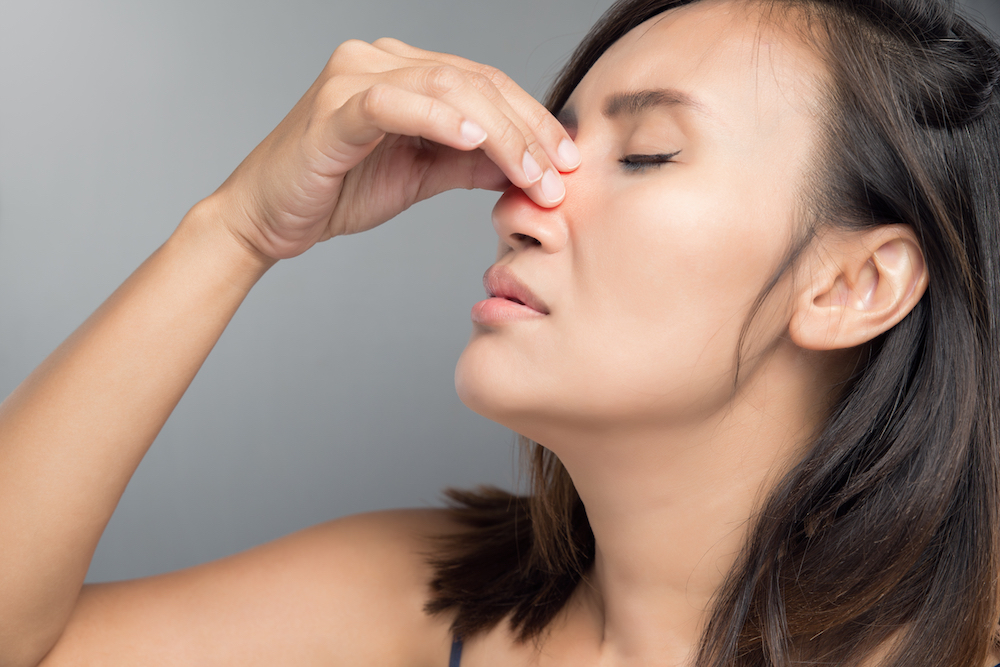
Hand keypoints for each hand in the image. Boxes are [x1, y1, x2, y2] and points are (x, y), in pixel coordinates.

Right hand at [210, 38, 580, 260]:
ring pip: (444, 87)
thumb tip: (523, 167)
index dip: (532, 120)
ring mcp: (353, 78)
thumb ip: (468, 164)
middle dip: (525, 131)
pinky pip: (393, 104)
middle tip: (559, 176)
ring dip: (498, 133)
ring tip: (531, 172)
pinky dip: (436, 119)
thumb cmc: (335, 192)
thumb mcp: (419, 176)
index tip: (567, 162)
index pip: (484, 84)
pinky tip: (473, 140)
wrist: (266, 219)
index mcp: (402, 71)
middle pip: (473, 81)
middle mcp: (378, 59)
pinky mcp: (332, 109)